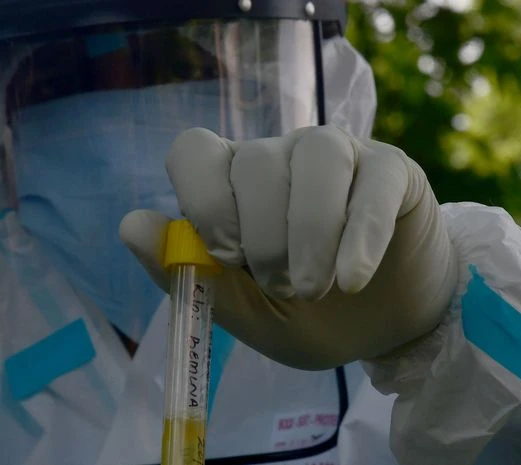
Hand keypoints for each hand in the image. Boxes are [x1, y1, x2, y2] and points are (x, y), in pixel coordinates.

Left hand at [120, 125, 457, 369]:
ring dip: (309, 234)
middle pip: (254, 162)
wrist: (385, 327)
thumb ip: (188, 271)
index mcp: (231, 184)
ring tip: (315, 289)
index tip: (225, 257)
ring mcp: (337, 155)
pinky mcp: (392, 170)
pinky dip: (360, 235)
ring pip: (315, 157)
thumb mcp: (243, 309)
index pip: (194, 151)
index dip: (205, 202)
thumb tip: (129, 226)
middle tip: (281, 288)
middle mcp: (278, 157)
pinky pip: (373, 182)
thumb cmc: (307, 315)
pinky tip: (353, 279)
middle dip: (262, 238)